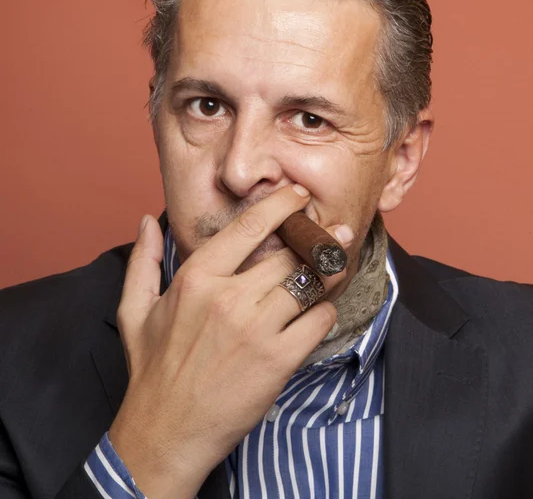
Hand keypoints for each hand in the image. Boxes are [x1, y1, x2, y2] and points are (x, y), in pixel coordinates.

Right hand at [108, 185, 351, 497]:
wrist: (167, 431)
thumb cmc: (152, 369)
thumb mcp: (134, 310)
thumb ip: (143, 260)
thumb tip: (148, 221)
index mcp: (197, 278)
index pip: (250, 227)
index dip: (282, 204)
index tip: (299, 194)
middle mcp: (229, 298)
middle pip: (289, 253)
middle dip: (315, 240)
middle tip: (332, 235)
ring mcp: (257, 329)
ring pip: (309, 282)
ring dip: (325, 273)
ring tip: (333, 265)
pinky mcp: (279, 359)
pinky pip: (320, 319)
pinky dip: (324, 311)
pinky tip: (314, 312)